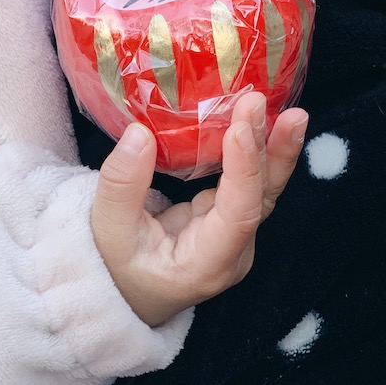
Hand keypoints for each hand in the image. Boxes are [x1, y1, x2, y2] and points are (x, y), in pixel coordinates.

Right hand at [91, 92, 308, 326]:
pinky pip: (248, 182)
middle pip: (261, 198)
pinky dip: (256, 151)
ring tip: (286, 112)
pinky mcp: (226, 216)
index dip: (243, 170)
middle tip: (263, 104)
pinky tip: (261, 122)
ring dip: (271, 147)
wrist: (123, 290)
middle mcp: (233, 251)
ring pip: (262, 189)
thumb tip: (140, 132)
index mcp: (206, 265)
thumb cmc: (114, 266)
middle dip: (267, 149)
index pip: (238, 216)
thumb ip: (122, 185)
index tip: (239, 128)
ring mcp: (234, 235)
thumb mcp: (108, 229)